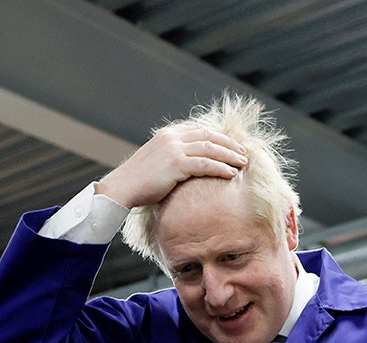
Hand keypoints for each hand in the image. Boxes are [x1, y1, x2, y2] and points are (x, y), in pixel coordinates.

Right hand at [96, 124, 246, 207]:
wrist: (122, 188)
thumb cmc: (138, 181)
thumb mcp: (156, 161)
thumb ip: (172, 156)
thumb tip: (188, 165)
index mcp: (167, 134)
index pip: (199, 129)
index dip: (219, 136)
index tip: (232, 145)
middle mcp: (172, 137)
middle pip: (209, 136)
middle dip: (229, 144)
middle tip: (244, 153)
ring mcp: (174, 149)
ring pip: (210, 149)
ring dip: (230, 155)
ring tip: (243, 163)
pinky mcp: (176, 163)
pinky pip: (205, 164)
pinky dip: (221, 168)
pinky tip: (231, 174)